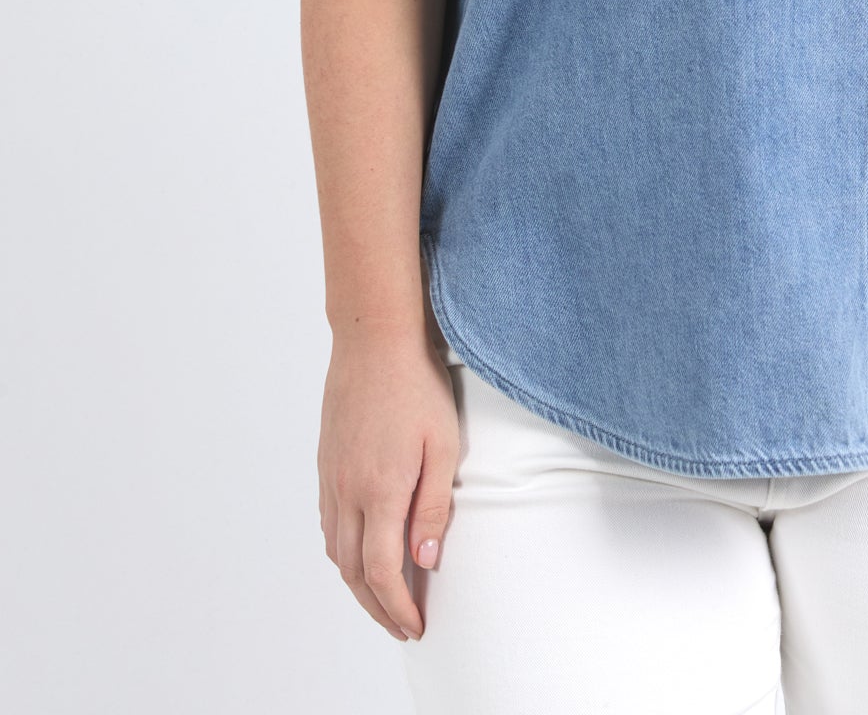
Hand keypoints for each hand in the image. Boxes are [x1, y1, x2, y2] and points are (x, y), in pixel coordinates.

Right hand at [318, 326, 459, 641]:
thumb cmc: (417, 386)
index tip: (415, 625)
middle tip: (402, 625)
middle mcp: (347, 492)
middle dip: (377, 607)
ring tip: (384, 597)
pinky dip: (342, 551)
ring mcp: (331, 478)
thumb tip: (425, 561)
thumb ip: (433, 508)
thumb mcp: (443, 446)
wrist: (374, 340)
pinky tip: (360, 551)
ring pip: (335, 551)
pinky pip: (328, 524)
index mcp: (380, 491)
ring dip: (356, 583)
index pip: (381, 572)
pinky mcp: (325, 464)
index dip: (398, 607)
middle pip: (353, 572)